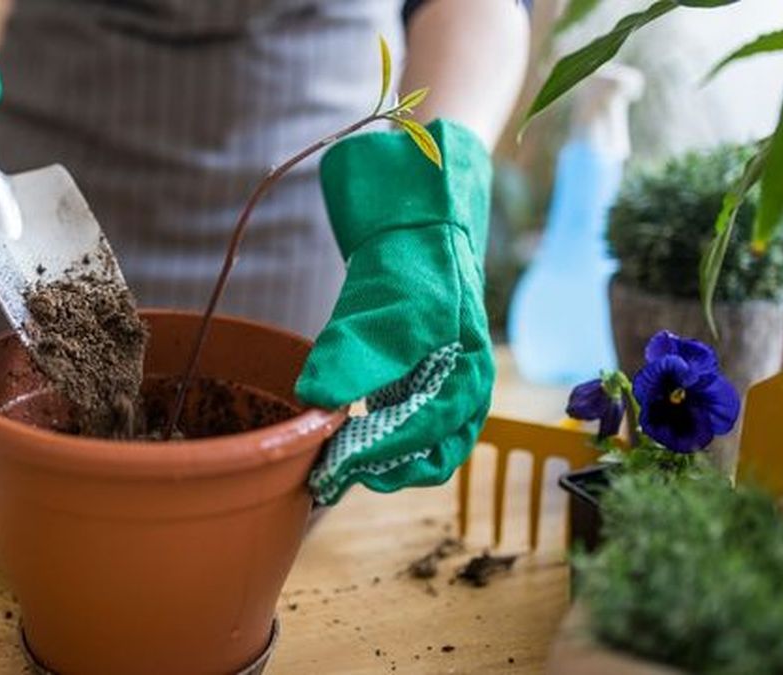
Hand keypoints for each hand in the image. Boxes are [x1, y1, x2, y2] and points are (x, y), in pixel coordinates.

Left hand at [297, 119, 494, 505]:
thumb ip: (351, 353)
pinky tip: (348, 436)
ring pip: (423, 448)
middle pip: (429, 454)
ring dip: (383, 462)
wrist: (422, 224)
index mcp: (466, 375)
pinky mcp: (429, 381)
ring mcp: (450, 387)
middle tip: (330, 475)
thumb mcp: (383, 304)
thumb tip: (316, 401)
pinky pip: (412, 428)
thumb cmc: (411, 263)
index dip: (379, 459)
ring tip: (337, 463)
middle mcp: (466, 390)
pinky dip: (383, 440)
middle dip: (381, 470)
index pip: (425, 437)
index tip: (334, 468)